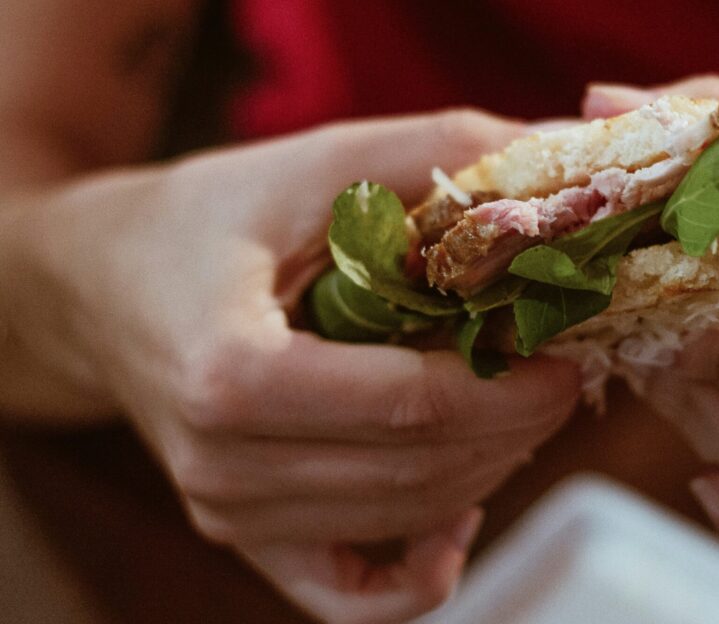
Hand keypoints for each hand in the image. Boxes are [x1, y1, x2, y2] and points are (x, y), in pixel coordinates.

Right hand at [17, 110, 579, 622]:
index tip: (566, 353)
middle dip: (516, 426)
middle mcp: (223, 465)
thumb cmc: (209, 219)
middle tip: (560, 370)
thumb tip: (556, 154)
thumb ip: (435, 154)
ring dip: (486, 469)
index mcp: (230, 372)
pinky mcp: (246, 539)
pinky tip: (459, 511)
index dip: (510, 388)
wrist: (107, 285)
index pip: (411, 409)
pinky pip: (355, 596)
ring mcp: (230, 515)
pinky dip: (424, 568)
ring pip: (406, 520)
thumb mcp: (314, 164)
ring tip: (515, 405)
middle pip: (419, 473)